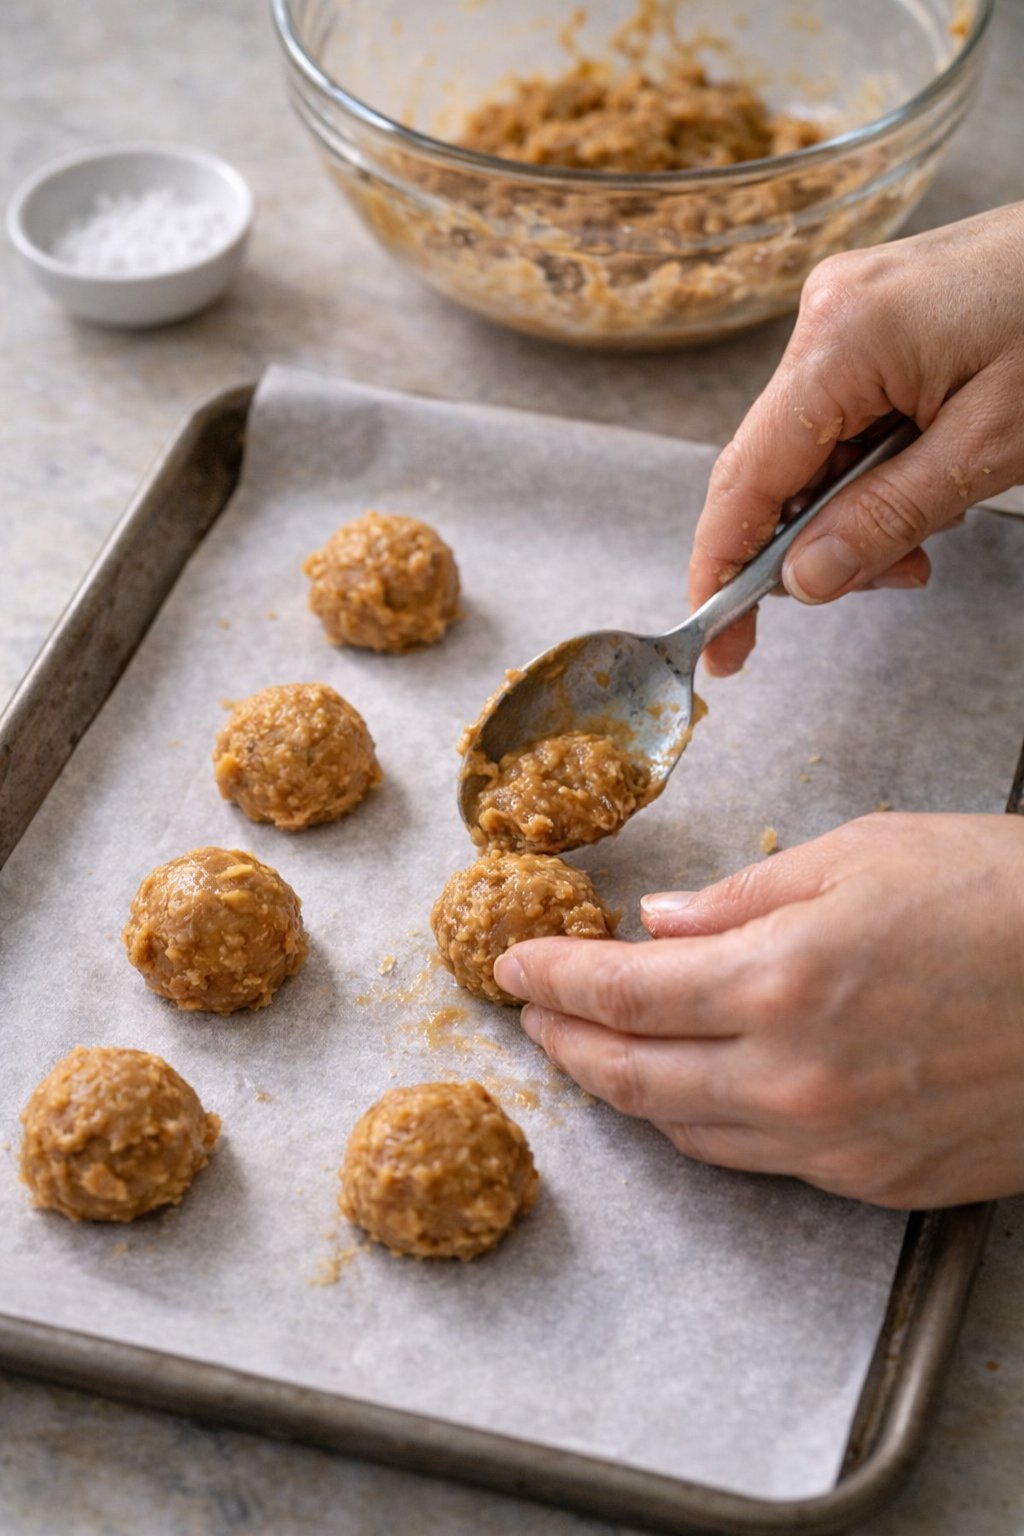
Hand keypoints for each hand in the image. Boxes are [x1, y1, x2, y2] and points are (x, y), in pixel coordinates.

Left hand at [493, 814, 1023, 1207]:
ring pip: (686, 1134)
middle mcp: (794, 1079)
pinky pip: (759, 1161)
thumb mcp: (864, 854)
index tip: (514, 966)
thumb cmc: (1004, 895)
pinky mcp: (880, 1184)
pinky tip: (695, 1091)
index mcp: (780, 981)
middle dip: (567, 1043)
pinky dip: (705, 1125)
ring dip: (626, 1091)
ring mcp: (837, 1145)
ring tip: (596, 1051)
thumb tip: (661, 926)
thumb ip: (743, 897)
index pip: (620, 994)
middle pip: (632, 1078)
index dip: (552, 979)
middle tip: (534, 1016)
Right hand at [690, 202, 1023, 675]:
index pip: (746, 478)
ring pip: (812, 449)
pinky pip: (844, 416)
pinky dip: (874, 468)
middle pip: (774, 468)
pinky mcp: (874, 317)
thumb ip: (887, 518)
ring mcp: (846, 312)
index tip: (716, 643)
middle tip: (882, 583)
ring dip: (855, 511)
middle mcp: (824, 317)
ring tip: (925, 539)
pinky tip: (924, 487)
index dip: (721, 567)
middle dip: (811, 544)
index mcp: (839, 341)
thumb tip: (804, 582)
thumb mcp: (988, 447)